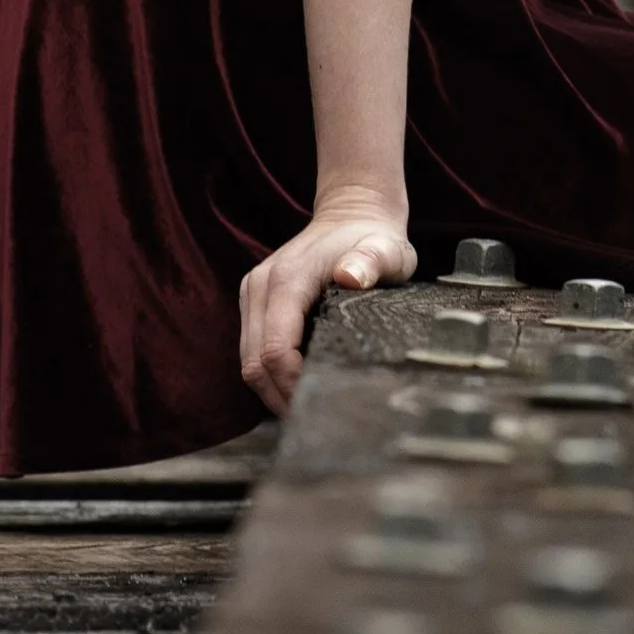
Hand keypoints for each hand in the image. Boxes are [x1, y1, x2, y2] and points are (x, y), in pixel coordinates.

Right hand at [239, 202, 415, 416]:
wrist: (351, 212)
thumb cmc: (373, 237)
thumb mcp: (386, 249)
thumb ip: (371, 262)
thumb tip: (350, 277)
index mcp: (287, 280)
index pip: (274, 349)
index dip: (291, 385)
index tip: (318, 405)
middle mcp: (261, 286)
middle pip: (254, 362)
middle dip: (279, 396)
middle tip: (312, 421)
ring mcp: (253, 293)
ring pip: (248, 359)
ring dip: (271, 389)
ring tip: (304, 410)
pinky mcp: (255, 301)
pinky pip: (252, 347)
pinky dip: (269, 372)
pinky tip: (296, 386)